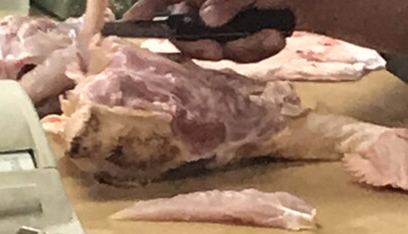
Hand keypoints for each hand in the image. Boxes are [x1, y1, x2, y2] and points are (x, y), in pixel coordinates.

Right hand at [123, 0, 287, 61]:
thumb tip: (209, 20)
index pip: (161, 1)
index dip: (144, 12)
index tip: (131, 25)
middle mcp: (205, 9)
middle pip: (186, 36)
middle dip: (202, 47)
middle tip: (215, 49)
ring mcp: (223, 27)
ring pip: (218, 50)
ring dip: (243, 48)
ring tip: (269, 36)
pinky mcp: (243, 41)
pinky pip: (243, 54)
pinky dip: (260, 48)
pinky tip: (276, 37)